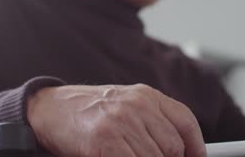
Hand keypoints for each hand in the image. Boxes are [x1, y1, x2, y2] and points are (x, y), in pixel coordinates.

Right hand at [27, 84, 205, 156]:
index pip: (185, 121)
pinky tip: (113, 156)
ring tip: (125, 154)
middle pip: (173, 146)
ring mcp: (120, 121)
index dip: (195, 147)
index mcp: (145, 95)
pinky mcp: (105, 139)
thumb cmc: (87, 111)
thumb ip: (150, 120)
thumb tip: (178, 149)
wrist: (49, 108)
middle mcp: (136, 105)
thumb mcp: (123, 105)